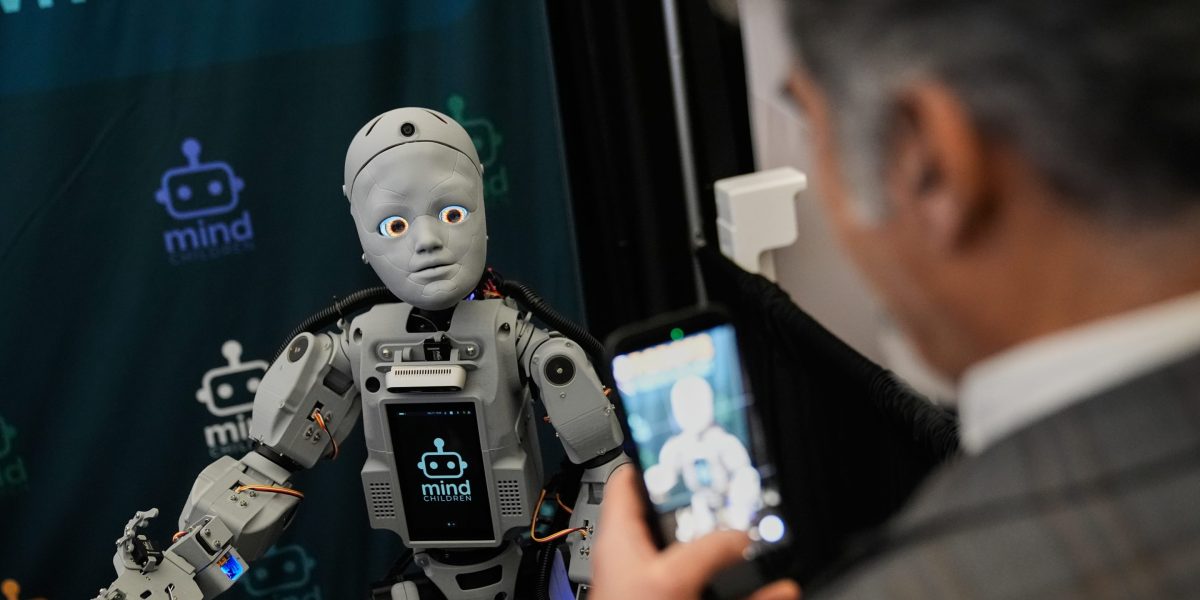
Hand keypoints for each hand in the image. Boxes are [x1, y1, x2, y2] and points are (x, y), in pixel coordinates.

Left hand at [591, 466, 800, 599]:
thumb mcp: (670, 576)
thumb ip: (707, 549)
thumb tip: (740, 536)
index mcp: (622, 538)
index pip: (628, 482)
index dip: (652, 460)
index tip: (682, 444)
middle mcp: (643, 563)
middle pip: (680, 523)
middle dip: (713, 512)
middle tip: (741, 496)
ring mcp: (667, 591)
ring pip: (710, 565)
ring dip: (742, 556)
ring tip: (770, 543)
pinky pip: (728, 599)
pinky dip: (755, 596)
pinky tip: (781, 590)